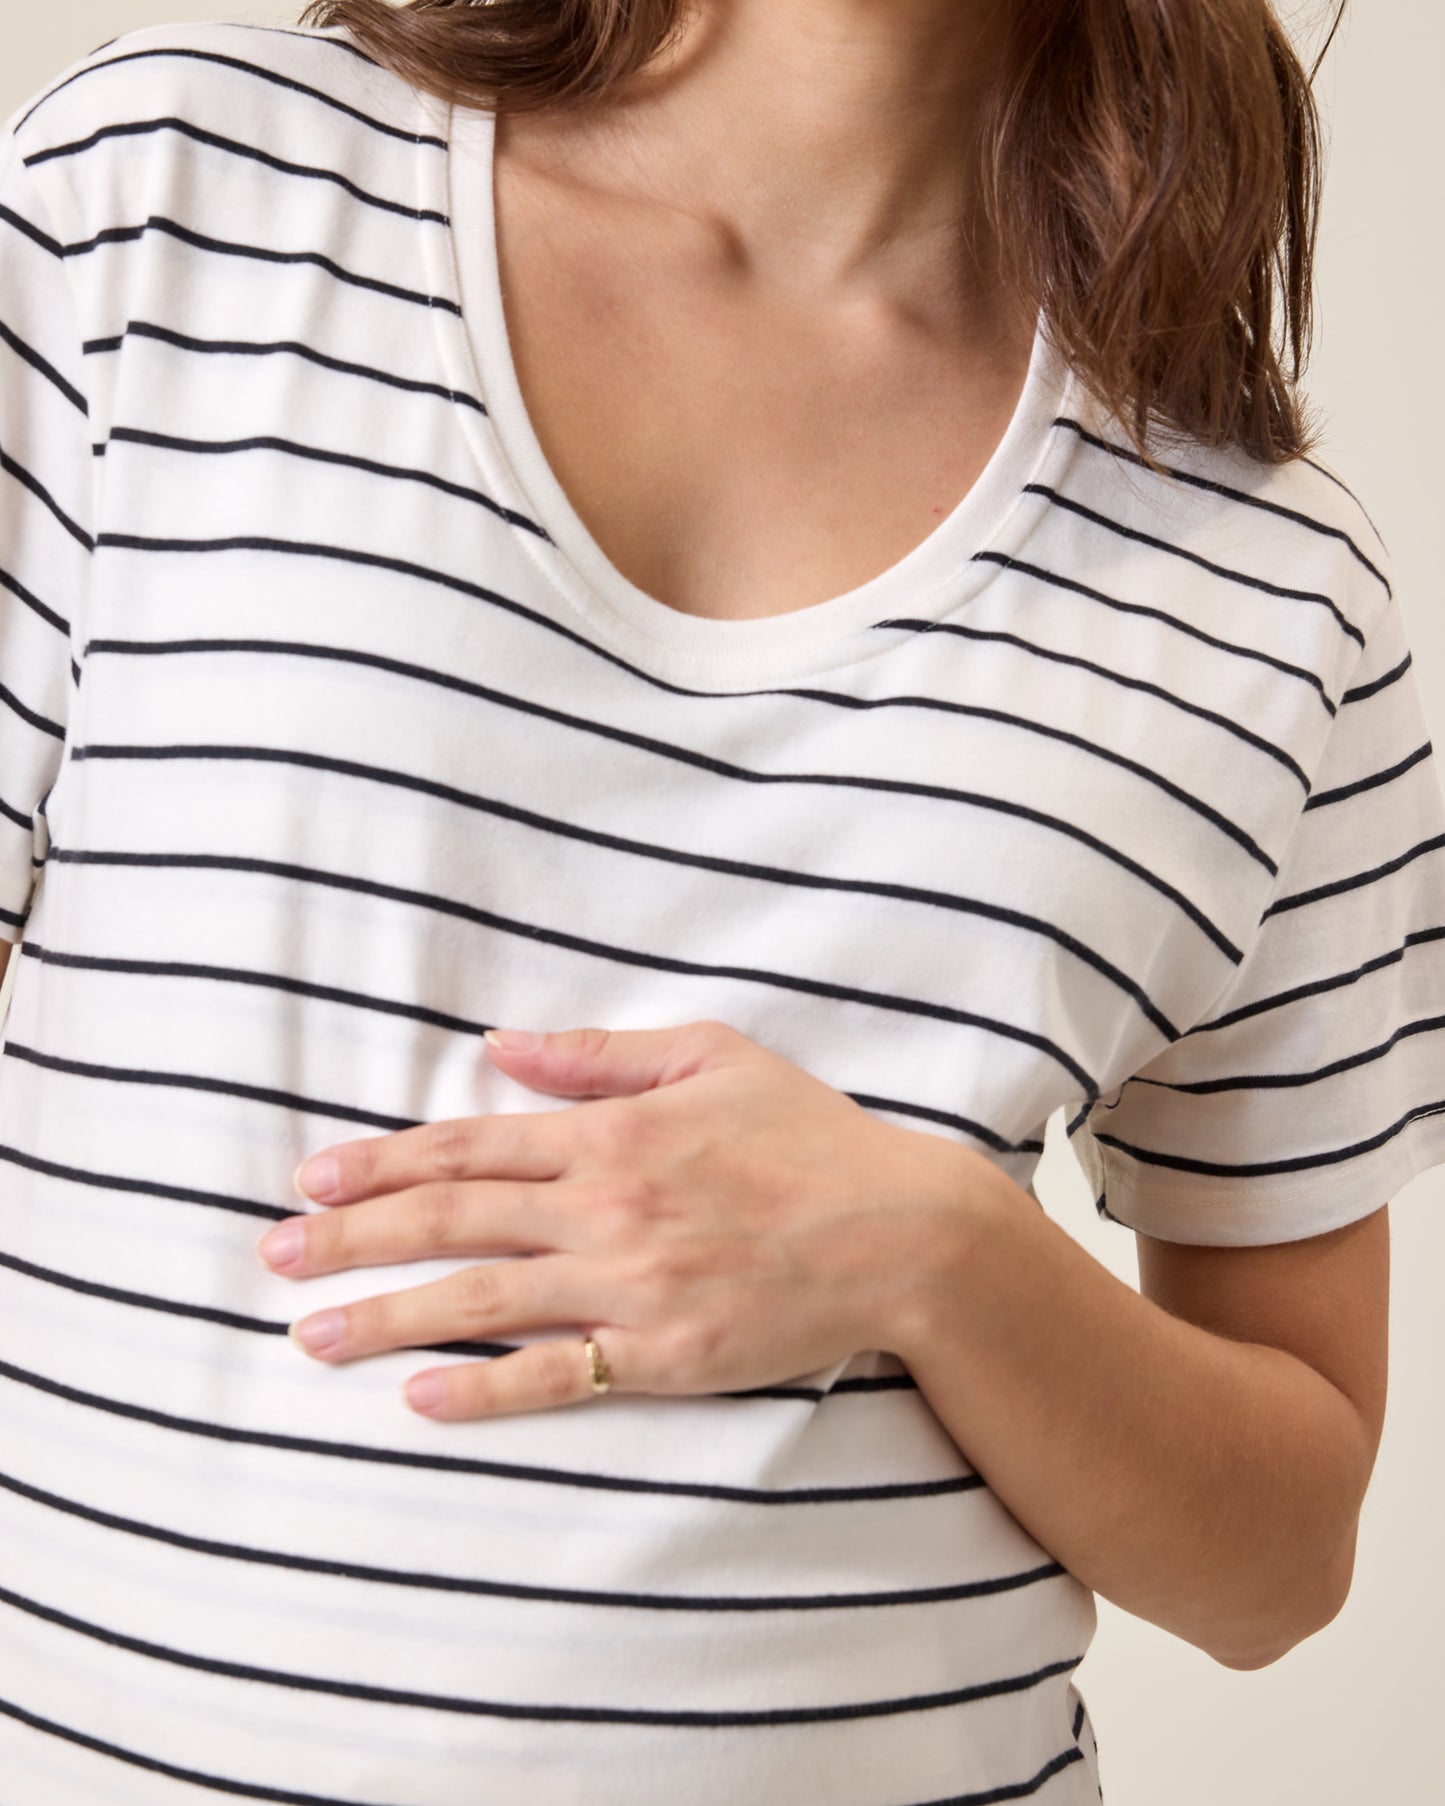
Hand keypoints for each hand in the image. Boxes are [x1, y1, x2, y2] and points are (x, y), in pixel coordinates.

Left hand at [257, 1019, 980, 1420]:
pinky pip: (555, 1377)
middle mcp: (607, 1206)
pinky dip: (483, 1391)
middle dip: (352, 1236)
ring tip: (312, 1334)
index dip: (383, 1161)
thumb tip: (505, 1044)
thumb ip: (602, 1054)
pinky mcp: (664, 1355)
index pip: (471, 1144)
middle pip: (453, 1219)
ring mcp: (632, 1286)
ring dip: (386, 1316)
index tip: (314, 1177)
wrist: (903, 1233)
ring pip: (483, 1301)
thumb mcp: (712, 1058)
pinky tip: (417, 1397)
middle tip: (275, 1254)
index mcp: (613, 1131)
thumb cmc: (811, 1139)